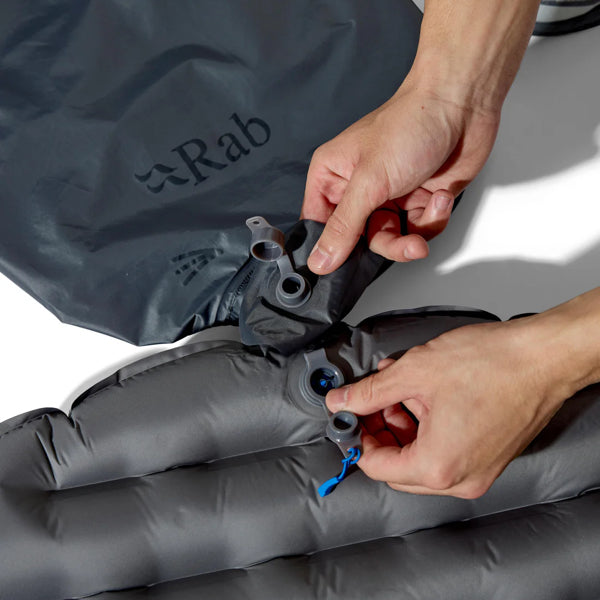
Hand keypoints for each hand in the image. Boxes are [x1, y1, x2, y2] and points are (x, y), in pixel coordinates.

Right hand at [301, 77, 500, 273]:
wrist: (463, 104)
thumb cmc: (410, 124)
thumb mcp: (369, 181)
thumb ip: (343, 226)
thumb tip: (320, 260)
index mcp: (332, 177)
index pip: (318, 226)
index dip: (328, 249)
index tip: (342, 267)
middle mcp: (357, 189)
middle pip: (358, 240)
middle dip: (387, 242)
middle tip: (404, 242)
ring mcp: (388, 197)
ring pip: (391, 239)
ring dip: (415, 232)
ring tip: (430, 209)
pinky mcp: (416, 200)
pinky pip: (418, 230)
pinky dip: (433, 217)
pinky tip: (439, 194)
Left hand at [325, 310, 592, 498]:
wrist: (545, 357)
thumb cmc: (495, 364)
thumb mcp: (414, 372)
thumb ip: (369, 392)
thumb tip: (342, 402)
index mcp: (438, 465)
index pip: (375, 466)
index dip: (356, 437)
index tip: (351, 415)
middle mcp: (460, 478)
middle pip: (397, 467)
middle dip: (380, 431)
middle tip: (373, 401)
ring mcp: (479, 470)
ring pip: (421, 458)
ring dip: (402, 426)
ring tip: (399, 389)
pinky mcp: (490, 457)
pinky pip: (446, 450)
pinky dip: (427, 426)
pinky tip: (423, 393)